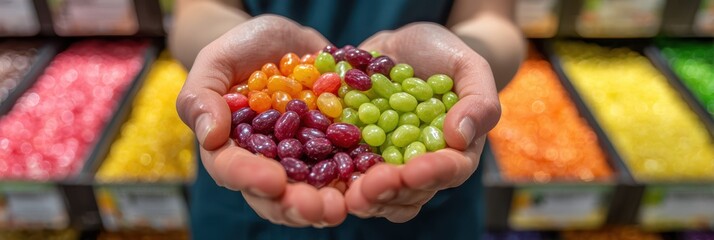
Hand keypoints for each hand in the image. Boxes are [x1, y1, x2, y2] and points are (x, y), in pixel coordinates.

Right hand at [176, 15, 346, 227]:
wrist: (284, 44)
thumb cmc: (241, 51)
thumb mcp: (216, 61)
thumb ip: (201, 96)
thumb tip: (210, 136)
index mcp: (230, 148)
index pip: (232, 169)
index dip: (250, 178)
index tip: (273, 181)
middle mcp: (265, 164)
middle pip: (274, 196)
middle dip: (296, 206)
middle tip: (319, 208)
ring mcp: (300, 161)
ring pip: (310, 193)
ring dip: (327, 205)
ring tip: (344, 205)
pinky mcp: (331, 152)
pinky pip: (344, 170)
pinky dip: (357, 178)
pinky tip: (370, 181)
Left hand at [344, 23, 500, 221]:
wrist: (403, 46)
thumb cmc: (444, 56)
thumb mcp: (468, 66)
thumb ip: (478, 101)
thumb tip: (460, 138)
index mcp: (453, 151)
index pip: (450, 170)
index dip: (433, 173)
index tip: (415, 171)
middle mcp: (419, 165)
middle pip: (409, 191)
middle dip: (391, 191)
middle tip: (372, 187)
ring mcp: (385, 162)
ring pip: (377, 193)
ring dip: (362, 195)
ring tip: (349, 193)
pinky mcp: (355, 152)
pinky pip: (344, 170)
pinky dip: (333, 173)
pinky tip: (320, 170)